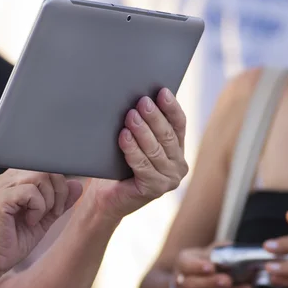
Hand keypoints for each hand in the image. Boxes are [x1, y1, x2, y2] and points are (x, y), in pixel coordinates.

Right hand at [0, 170, 83, 273]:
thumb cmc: (13, 241)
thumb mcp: (44, 218)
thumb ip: (60, 201)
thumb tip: (77, 185)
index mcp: (13, 180)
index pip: (44, 166)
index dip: (58, 183)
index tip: (57, 206)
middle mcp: (5, 179)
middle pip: (44, 168)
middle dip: (58, 191)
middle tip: (53, 212)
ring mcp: (0, 187)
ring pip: (39, 176)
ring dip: (48, 200)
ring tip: (39, 218)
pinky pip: (29, 191)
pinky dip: (38, 207)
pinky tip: (30, 221)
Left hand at [83, 88, 188, 222]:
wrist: (108, 196)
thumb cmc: (120, 165)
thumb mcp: (136, 142)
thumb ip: (144, 126)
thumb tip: (139, 100)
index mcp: (178, 149)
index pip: (179, 124)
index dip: (171, 107)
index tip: (162, 91)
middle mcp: (178, 165)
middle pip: (167, 136)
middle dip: (154, 117)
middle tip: (142, 102)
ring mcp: (169, 179)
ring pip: (155, 150)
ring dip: (142, 131)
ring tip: (130, 116)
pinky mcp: (155, 190)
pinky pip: (142, 166)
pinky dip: (132, 150)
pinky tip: (124, 137)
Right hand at [173, 244, 258, 287]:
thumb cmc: (200, 267)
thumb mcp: (203, 254)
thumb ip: (217, 250)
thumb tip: (232, 247)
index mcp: (183, 264)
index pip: (186, 265)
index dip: (197, 267)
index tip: (211, 267)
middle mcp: (183, 282)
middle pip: (193, 285)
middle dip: (212, 284)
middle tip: (228, 281)